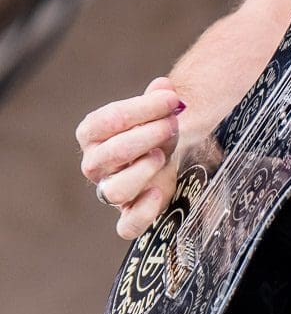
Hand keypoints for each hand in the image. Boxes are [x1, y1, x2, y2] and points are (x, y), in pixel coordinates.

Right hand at [76, 77, 185, 239]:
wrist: (174, 150)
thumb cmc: (158, 127)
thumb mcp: (159, 108)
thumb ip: (160, 96)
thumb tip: (163, 87)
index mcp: (93, 133)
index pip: (106, 121)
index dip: (141, 108)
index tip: (170, 99)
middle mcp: (95, 164)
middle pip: (109, 154)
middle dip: (146, 135)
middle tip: (171, 124)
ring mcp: (110, 190)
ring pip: (113, 191)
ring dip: (141, 171)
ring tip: (161, 155)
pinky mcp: (130, 213)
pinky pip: (127, 226)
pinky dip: (143, 212)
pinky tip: (159, 191)